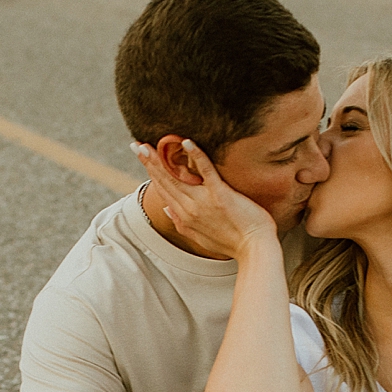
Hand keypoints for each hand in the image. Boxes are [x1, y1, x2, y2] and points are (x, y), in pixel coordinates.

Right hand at [131, 138, 277, 261]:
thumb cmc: (233, 243)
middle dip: (149, 162)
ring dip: (162, 158)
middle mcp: (190, 208)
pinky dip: (196, 156)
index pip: (163, 190)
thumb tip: (168, 209)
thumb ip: (182, 223)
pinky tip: (186, 142)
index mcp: (185, 217)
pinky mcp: (220, 194)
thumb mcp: (200, 237)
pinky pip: (205, 171)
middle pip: (165, 181)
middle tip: (136, 145)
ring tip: (150, 144)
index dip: (151, 173)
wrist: (255, 250)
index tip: (142, 158)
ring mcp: (204, 201)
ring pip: (177, 176)